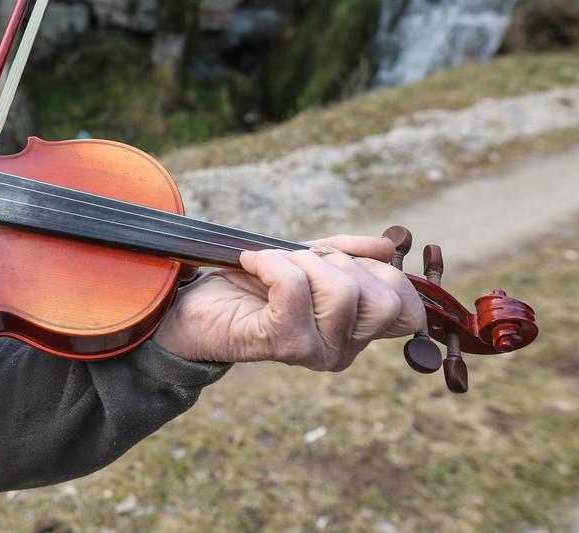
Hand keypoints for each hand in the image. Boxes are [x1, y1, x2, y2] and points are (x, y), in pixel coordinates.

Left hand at [152, 234, 424, 369]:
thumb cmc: (248, 287)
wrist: (192, 311)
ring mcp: (315, 352)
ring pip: (341, 288)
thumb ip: (347, 254)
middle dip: (339, 261)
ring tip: (269, 264)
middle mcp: (342, 351)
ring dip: (299, 260)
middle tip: (298, 260)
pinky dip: (270, 262)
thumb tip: (388, 247)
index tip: (339, 259)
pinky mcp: (283, 343)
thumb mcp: (305, 262)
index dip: (384, 274)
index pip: (407, 311)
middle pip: (382, 296)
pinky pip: (294, 286)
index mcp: (354, 334)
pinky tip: (250, 262)